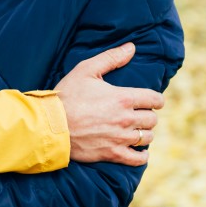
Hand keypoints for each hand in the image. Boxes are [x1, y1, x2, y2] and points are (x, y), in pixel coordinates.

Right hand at [54, 43, 162, 165]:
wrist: (50, 125)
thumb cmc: (67, 96)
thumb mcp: (86, 70)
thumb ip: (111, 58)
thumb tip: (131, 47)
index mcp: (124, 98)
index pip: (155, 99)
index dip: (155, 99)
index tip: (150, 100)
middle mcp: (126, 119)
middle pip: (152, 119)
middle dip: (147, 116)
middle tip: (138, 115)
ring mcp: (120, 138)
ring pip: (147, 138)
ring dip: (144, 133)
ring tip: (136, 131)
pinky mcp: (112, 154)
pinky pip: (137, 159)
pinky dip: (141, 155)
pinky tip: (138, 151)